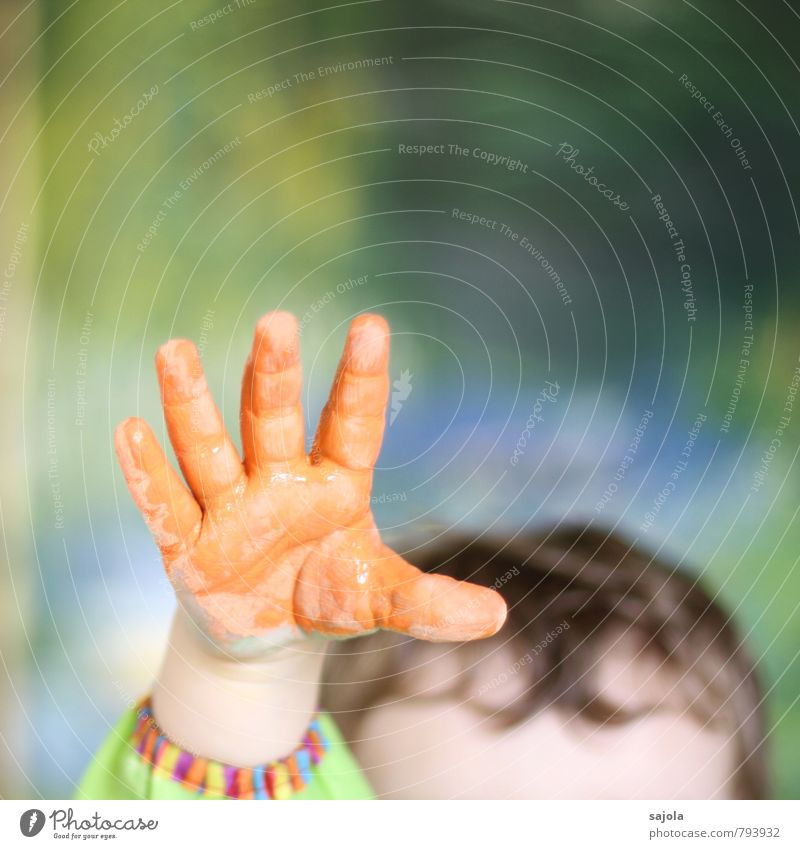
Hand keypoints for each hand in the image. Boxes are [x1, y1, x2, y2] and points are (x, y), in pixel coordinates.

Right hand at [115, 312, 505, 652]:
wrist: (266, 631)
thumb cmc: (325, 592)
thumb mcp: (378, 598)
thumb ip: (427, 603)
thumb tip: (498, 617)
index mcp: (334, 484)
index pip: (351, 424)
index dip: (361, 380)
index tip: (372, 324)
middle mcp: (279, 481)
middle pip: (274, 420)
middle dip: (275, 376)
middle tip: (278, 322)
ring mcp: (229, 507)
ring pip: (210, 449)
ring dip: (192, 405)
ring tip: (175, 350)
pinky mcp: (186, 543)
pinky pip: (166, 504)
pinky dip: (147, 474)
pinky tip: (129, 430)